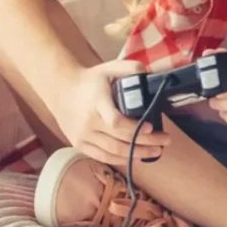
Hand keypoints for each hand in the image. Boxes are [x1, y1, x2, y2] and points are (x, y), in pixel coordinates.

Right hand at [53, 60, 171, 164]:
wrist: (60, 90)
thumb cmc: (90, 80)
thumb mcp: (109, 68)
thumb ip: (130, 68)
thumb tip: (151, 75)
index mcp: (97, 103)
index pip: (115, 121)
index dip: (134, 128)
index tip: (151, 127)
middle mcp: (88, 123)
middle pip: (119, 139)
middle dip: (145, 143)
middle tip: (165, 141)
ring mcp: (82, 136)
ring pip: (112, 151)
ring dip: (136, 154)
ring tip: (156, 152)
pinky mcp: (79, 144)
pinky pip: (101, 156)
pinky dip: (120, 159)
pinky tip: (135, 157)